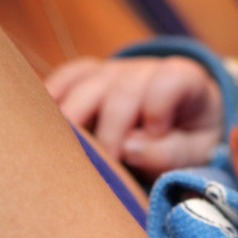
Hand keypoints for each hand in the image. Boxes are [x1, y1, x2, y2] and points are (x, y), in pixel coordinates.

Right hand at [47, 56, 222, 177]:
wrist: (181, 119)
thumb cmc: (189, 138)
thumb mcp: (195, 151)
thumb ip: (172, 151)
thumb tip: (130, 148)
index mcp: (185, 81)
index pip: (170, 79)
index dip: (158, 107)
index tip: (153, 136)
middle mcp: (146, 69)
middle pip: (122, 90)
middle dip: (111, 132)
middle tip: (104, 168)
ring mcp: (114, 69)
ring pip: (88, 85)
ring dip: (75, 122)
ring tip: (68, 156)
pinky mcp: (89, 74)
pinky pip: (66, 78)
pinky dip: (53, 99)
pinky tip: (42, 128)